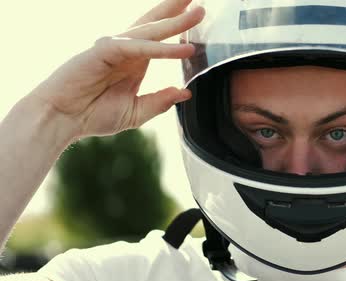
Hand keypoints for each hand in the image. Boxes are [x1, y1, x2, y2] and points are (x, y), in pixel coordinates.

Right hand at [27, 0, 203, 139]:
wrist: (62, 120)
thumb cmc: (92, 114)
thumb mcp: (136, 111)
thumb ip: (160, 101)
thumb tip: (185, 92)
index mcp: (134, 60)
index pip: (159, 37)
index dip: (177, 24)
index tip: (197, 14)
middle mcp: (126, 49)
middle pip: (156, 23)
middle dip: (177, 10)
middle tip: (199, 1)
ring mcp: (115, 47)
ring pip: (151, 31)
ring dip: (176, 22)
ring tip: (198, 13)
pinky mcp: (104, 51)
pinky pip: (140, 48)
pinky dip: (162, 48)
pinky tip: (183, 50)